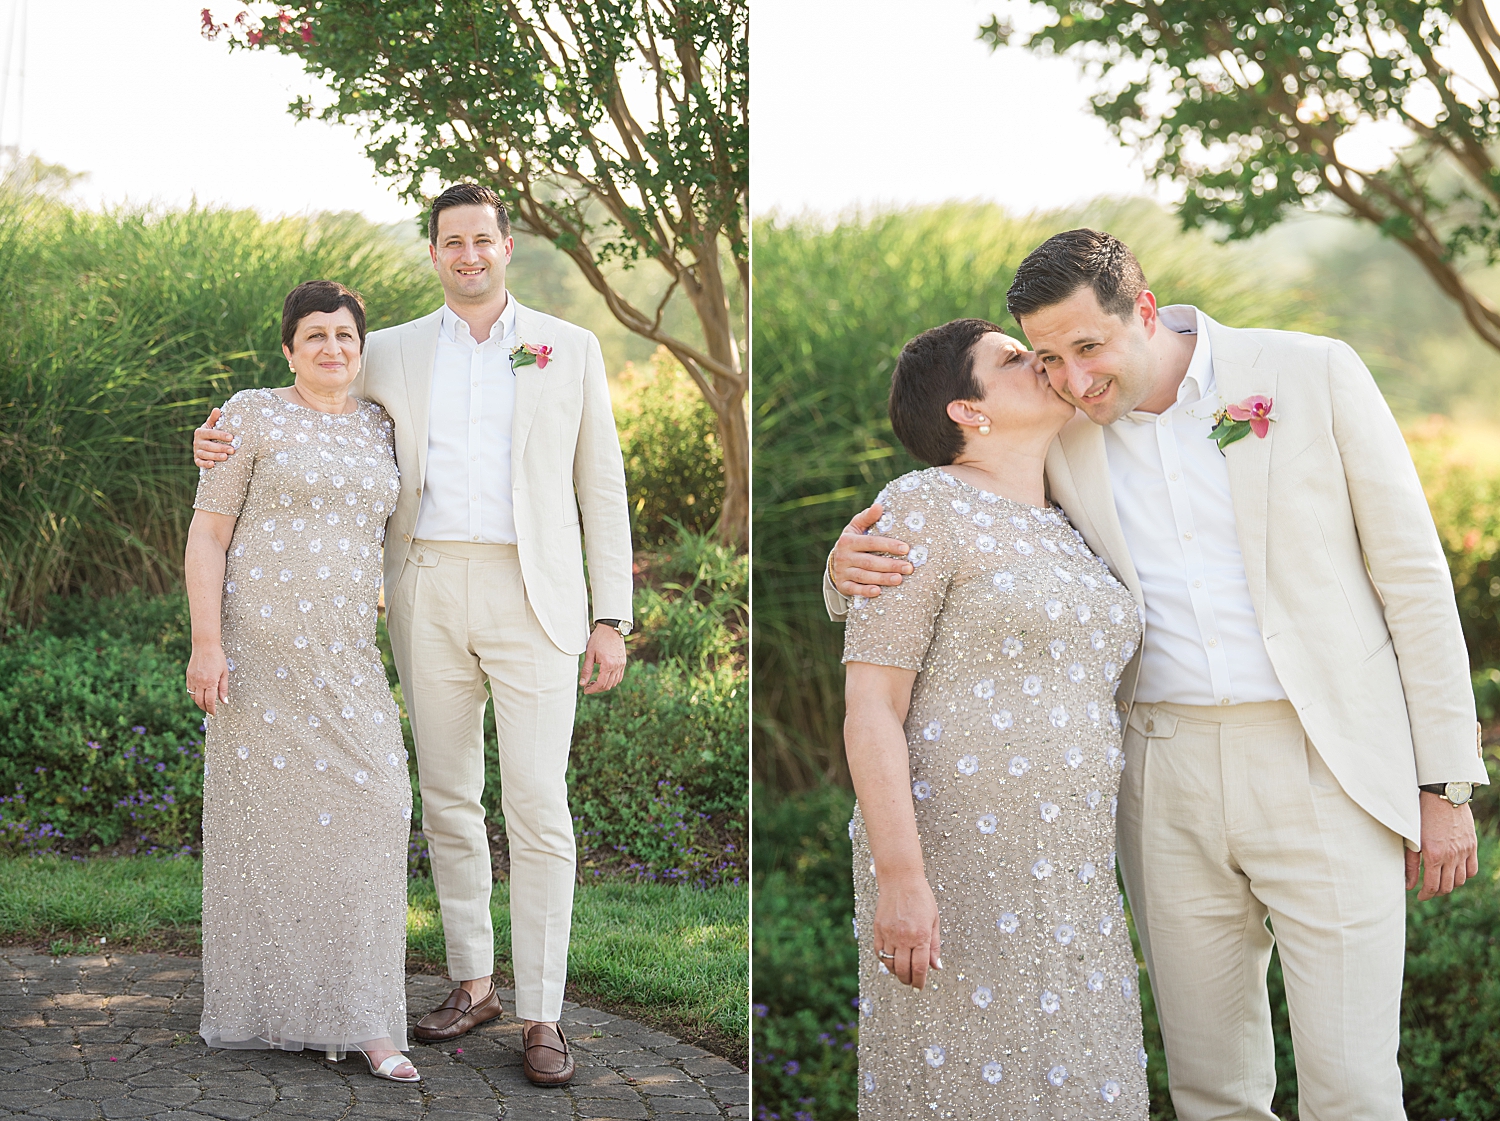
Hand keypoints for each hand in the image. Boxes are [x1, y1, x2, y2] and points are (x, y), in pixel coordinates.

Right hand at [186, 643, 229, 715]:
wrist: (205, 646)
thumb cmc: (217, 658)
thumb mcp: (224, 673)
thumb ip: (223, 689)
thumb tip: (224, 702)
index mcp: (210, 682)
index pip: (210, 701)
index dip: (212, 709)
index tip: (214, 713)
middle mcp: (200, 682)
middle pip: (200, 701)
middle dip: (205, 708)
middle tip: (210, 710)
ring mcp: (192, 679)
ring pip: (193, 697)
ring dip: (198, 702)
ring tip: (205, 704)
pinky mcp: (188, 676)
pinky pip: (189, 689)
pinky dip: (193, 695)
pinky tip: (199, 694)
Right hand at [194, 408, 235, 469]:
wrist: (204, 445)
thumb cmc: (211, 434)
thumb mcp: (211, 426)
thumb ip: (214, 419)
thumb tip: (217, 409)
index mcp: (201, 432)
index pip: (211, 433)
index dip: (221, 435)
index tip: (231, 437)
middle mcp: (197, 442)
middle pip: (209, 445)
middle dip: (221, 448)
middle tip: (232, 450)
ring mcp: (196, 451)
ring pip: (205, 454)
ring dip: (215, 456)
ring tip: (226, 457)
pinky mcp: (197, 460)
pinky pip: (199, 463)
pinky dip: (205, 464)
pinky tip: (213, 464)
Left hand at [580, 624, 626, 693]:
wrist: (611, 627)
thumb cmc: (599, 638)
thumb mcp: (590, 654)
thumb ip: (586, 670)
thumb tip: (582, 683)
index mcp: (608, 665)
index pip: (601, 684)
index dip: (592, 689)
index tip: (586, 690)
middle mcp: (617, 666)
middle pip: (608, 685)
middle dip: (597, 688)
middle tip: (588, 685)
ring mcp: (621, 664)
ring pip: (615, 682)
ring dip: (605, 685)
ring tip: (595, 681)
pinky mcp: (623, 662)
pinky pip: (619, 676)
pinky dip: (612, 680)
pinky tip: (604, 676)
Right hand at [832, 504, 912, 598]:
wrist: (836, 561)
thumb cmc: (854, 541)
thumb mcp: (856, 527)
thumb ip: (868, 517)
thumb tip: (879, 506)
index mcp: (848, 540)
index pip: (871, 542)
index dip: (888, 545)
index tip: (906, 548)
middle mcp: (844, 556)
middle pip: (869, 561)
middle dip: (890, 565)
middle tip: (909, 567)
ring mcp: (842, 572)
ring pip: (864, 576)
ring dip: (882, 579)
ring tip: (899, 579)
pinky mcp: (842, 585)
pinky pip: (854, 589)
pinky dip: (865, 591)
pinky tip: (878, 592)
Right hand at [872, 871, 941, 989]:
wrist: (900, 880)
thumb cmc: (921, 897)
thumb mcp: (934, 920)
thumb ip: (934, 946)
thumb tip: (936, 967)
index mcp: (921, 936)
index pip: (920, 968)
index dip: (920, 981)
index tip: (919, 987)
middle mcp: (904, 937)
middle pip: (903, 970)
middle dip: (908, 980)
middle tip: (911, 983)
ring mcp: (889, 933)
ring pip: (890, 964)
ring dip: (896, 972)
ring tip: (902, 973)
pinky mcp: (878, 929)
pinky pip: (879, 952)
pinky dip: (885, 960)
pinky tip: (891, 960)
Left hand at [1406, 791, 1479, 900]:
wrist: (1442, 795)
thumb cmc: (1421, 814)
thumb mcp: (1412, 838)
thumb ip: (1410, 863)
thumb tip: (1408, 885)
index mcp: (1433, 855)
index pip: (1432, 886)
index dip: (1425, 895)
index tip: (1420, 896)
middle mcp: (1451, 856)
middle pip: (1447, 886)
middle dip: (1436, 892)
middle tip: (1428, 891)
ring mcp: (1464, 851)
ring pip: (1460, 880)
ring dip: (1450, 885)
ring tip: (1440, 882)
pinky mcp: (1472, 845)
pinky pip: (1472, 869)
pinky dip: (1464, 875)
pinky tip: (1455, 873)